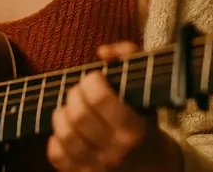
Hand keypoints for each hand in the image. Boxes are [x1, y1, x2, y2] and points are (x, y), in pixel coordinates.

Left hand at [47, 42, 162, 170]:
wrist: (156, 167)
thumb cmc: (147, 122)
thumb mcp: (148, 90)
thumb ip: (129, 58)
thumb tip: (103, 52)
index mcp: (133, 129)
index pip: (100, 99)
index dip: (92, 81)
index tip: (95, 77)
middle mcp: (115, 151)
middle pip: (79, 115)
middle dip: (75, 94)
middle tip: (81, 90)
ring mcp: (98, 167)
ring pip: (65, 136)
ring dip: (62, 114)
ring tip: (70, 107)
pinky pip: (57, 157)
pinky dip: (56, 139)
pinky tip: (66, 130)